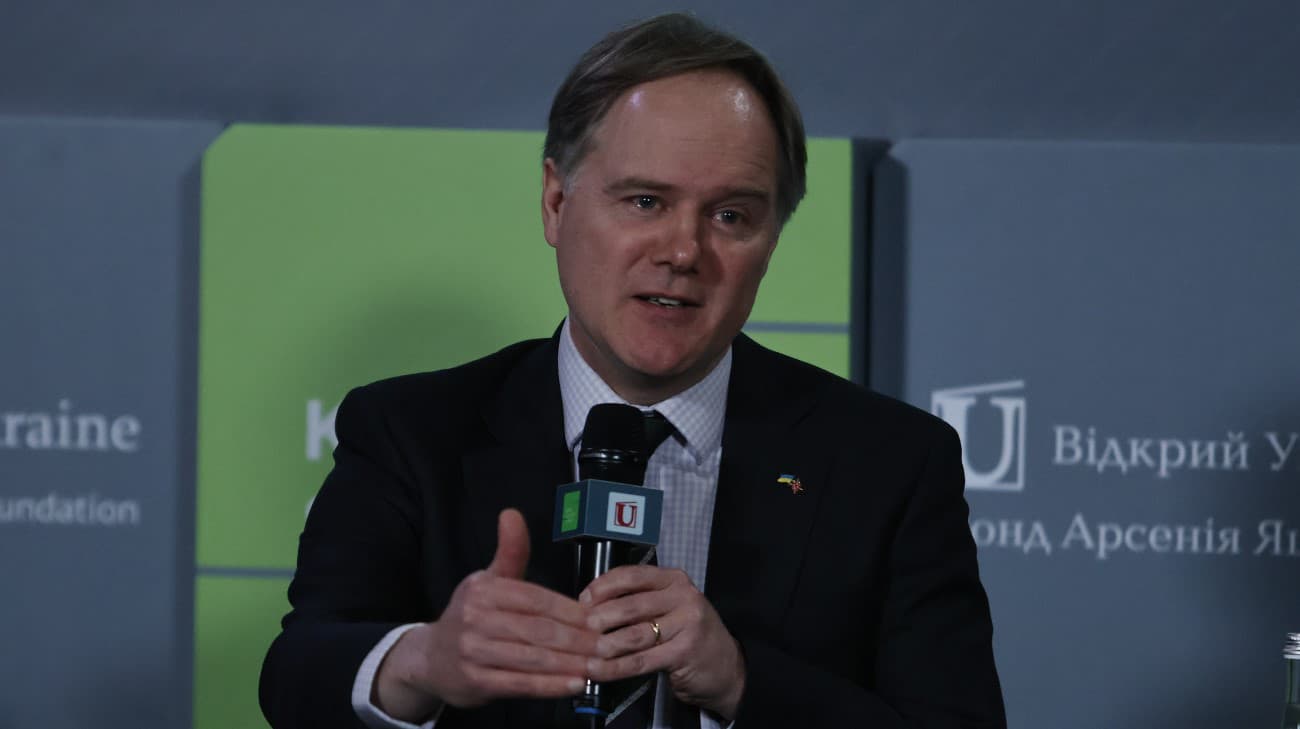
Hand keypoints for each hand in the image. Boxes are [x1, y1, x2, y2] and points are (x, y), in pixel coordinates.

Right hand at [373, 509, 599, 720]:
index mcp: (483, 591)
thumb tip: (512, 514)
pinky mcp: (476, 682)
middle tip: (605, 645)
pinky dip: (549, 686)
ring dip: (568, 664)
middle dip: (576, 639)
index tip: (597, 618)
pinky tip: (573, 684)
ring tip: (597, 666)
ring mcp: (473, 653)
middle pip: (537, 630)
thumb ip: (510, 551)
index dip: (569, 610)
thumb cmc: (470, 617)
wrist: (430, 658)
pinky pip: (519, 684)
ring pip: (531, 658)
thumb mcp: (487, 580)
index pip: (535, 598)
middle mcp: (475, 619)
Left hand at [581, 565, 745, 719]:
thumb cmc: (688, 633)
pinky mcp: (684, 652)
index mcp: (674, 579)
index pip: (632, 575)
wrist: (725, 664)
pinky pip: (642, 660)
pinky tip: (599, 671)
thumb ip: (638, 601)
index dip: (603, 586)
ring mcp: (687, 624)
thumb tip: (591, 605)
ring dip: (605, 645)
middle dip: (600, 618)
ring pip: (635, 634)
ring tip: (585, 653)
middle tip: (580, 630)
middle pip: (631, 605)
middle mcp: (683, 597)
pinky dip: (616, 668)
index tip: (582, 600)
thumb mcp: (668, 607)